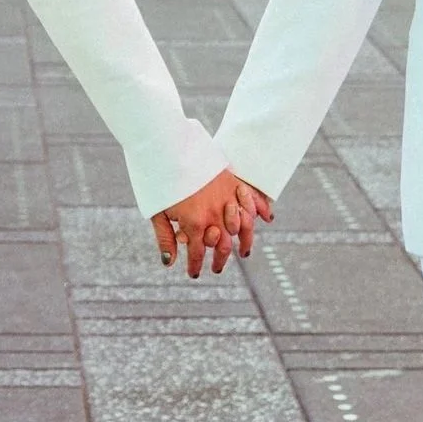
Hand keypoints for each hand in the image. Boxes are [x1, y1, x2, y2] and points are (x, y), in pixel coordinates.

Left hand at [151, 168, 267, 276]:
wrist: (168, 147)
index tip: (194, 273)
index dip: (195, 266)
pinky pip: (251, 199)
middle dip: (219, 261)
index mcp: (194, 223)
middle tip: (216, 269)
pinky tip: (265, 218)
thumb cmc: (158, 181)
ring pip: (244, 226)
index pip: (197, 253)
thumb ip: (166, 238)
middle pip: (223, 246)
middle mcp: (215, 214)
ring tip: (243, 252)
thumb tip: (169, 263)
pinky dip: (260, 209)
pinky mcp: (232, 181)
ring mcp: (226, 197)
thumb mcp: (157, 212)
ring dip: (245, 241)